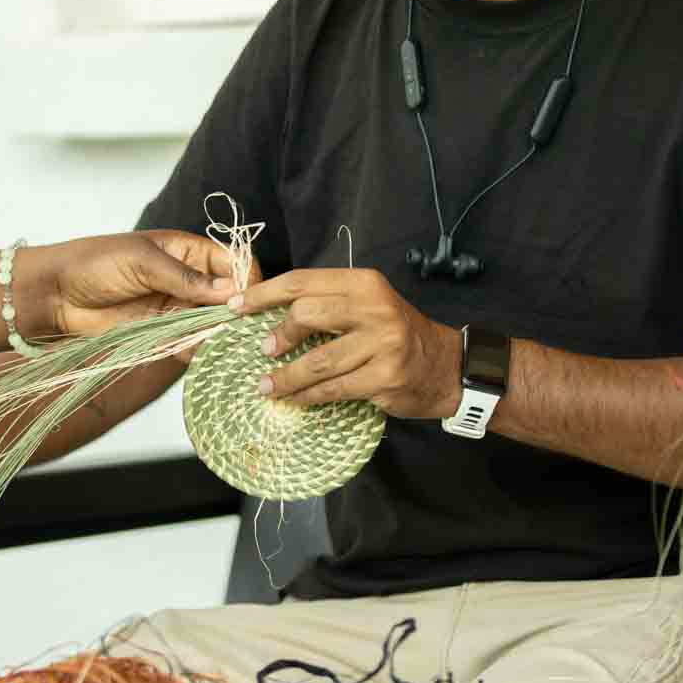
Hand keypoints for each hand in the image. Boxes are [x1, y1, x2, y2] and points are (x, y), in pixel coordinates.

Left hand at [19, 230, 239, 339]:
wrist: (55, 294)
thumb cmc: (94, 263)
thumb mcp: (142, 262)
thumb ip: (185, 279)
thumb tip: (229, 291)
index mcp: (187, 251)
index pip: (232, 261)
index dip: (246, 278)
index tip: (251, 299)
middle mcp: (187, 279)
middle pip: (227, 296)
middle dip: (238, 312)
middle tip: (248, 330)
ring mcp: (176, 308)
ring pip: (212, 323)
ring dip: (222, 335)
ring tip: (232, 349)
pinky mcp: (162, 333)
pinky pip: (190, 344)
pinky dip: (201, 352)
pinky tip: (208, 359)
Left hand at [230, 268, 462, 417]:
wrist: (446, 366)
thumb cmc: (396, 335)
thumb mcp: (367, 306)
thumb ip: (328, 305)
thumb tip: (269, 315)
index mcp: (364, 284)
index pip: (302, 282)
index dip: (264, 294)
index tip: (236, 307)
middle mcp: (374, 308)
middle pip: (306, 315)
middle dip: (278, 335)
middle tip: (264, 351)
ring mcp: (382, 343)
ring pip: (316, 361)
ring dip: (285, 377)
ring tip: (268, 386)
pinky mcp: (384, 377)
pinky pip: (332, 388)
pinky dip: (308, 396)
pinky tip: (295, 399)